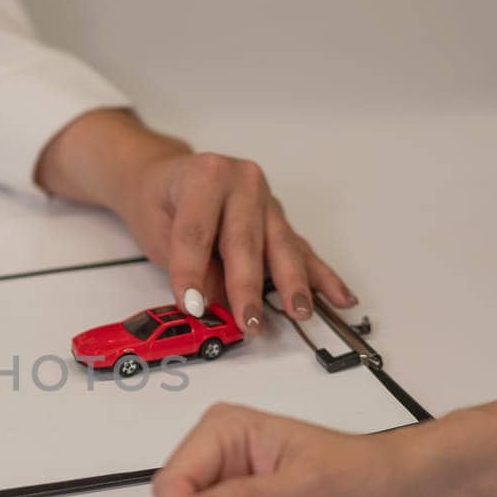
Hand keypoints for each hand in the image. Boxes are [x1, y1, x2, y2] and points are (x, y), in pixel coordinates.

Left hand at [36, 109, 355, 331]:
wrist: (164, 173)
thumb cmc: (159, 199)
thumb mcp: (156, 229)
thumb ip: (183, 262)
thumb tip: (211, 301)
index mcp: (206, 176)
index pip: (198, 232)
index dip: (192, 273)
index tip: (194, 307)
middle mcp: (242, 182)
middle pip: (245, 241)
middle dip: (248, 287)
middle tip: (251, 323)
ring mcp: (266, 200)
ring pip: (280, 246)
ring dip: (293, 284)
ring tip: (301, 313)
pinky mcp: (278, 219)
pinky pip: (300, 249)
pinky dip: (320, 276)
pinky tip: (341, 296)